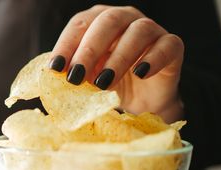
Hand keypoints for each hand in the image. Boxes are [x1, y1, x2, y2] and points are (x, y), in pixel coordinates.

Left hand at [49, 5, 183, 122]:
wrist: (142, 100)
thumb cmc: (110, 84)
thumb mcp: (87, 78)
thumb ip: (71, 72)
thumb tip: (48, 77)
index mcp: (99, 21)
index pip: (80, 24)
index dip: (66, 45)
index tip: (55, 69)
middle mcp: (125, 18)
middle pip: (107, 22)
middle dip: (89, 50)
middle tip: (76, 77)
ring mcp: (151, 30)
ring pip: (137, 33)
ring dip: (118, 58)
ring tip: (103, 83)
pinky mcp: (172, 46)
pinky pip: (166, 46)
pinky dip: (153, 59)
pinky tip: (141, 73)